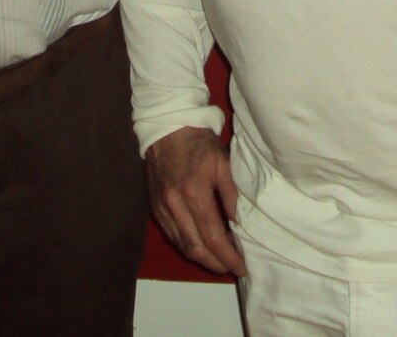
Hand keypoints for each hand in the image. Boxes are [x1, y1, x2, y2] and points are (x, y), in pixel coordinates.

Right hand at [145, 126, 244, 276]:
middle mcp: (174, 205)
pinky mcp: (155, 208)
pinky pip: (172, 235)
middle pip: (195, 248)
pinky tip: (201, 247)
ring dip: (202, 258)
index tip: (241, 266)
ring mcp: (162, 208)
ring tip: (220, 261)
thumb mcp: (223, 162)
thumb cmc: (199, 143)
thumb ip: (231, 194)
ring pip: (182, 245)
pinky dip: (187, 246)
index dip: (228, 255)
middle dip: (216, 263)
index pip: (212, 236)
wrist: (166, 128)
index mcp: (194, 193)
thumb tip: (239, 223)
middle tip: (232, 268)